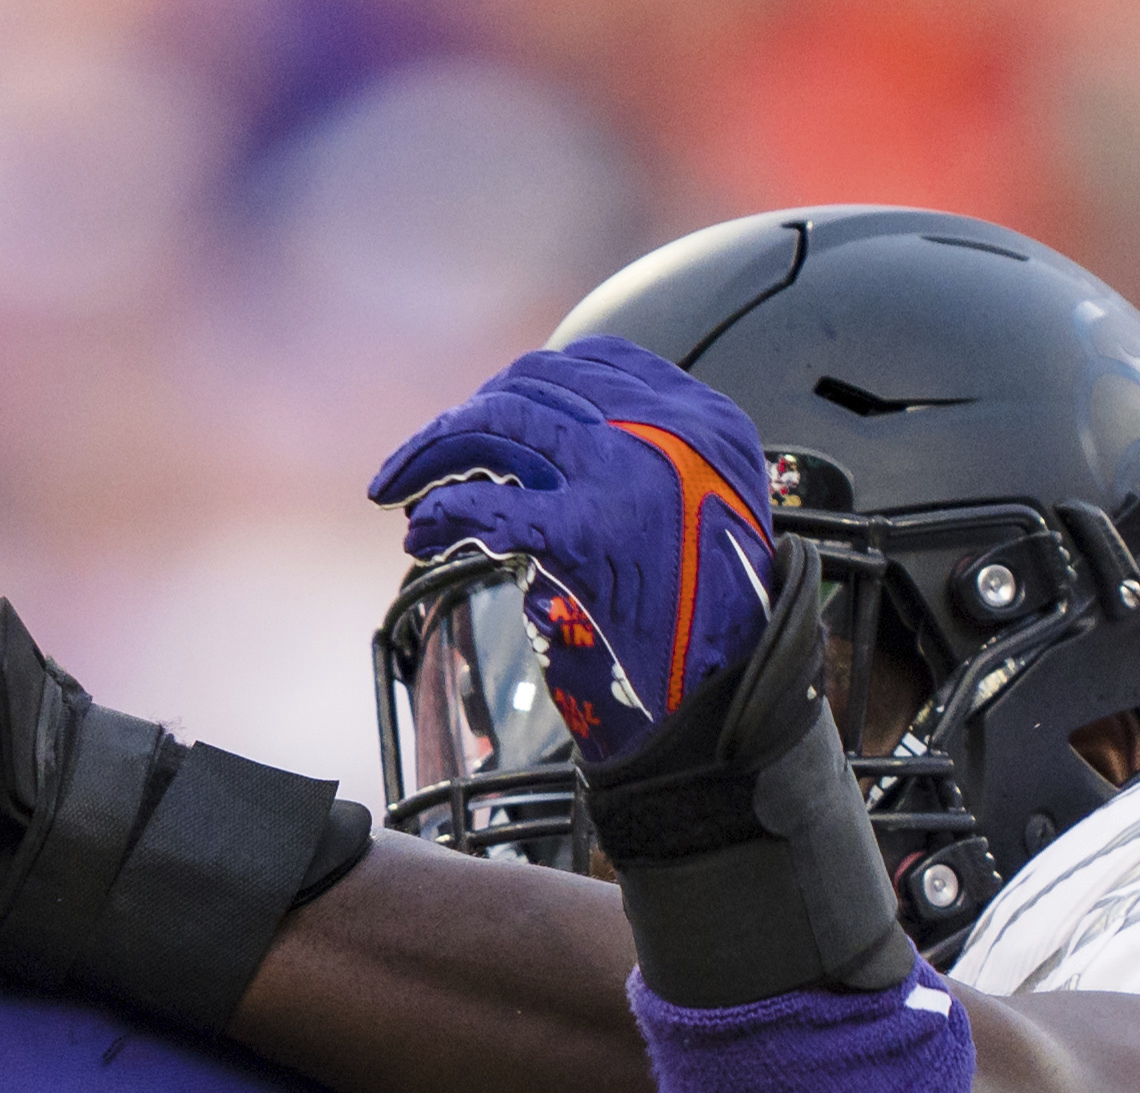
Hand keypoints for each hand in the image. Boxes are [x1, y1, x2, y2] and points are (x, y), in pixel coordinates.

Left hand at [369, 343, 777, 766]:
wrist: (741, 685)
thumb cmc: (719, 614)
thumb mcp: (713, 509)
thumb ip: (652, 464)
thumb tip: (552, 453)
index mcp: (699, 417)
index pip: (590, 361)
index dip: (520, 385)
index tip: (482, 420)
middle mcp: (664, 429)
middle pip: (530, 387)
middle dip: (457, 420)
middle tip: (412, 465)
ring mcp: (627, 474)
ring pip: (499, 426)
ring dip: (430, 455)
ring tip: (397, 497)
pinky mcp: (592, 534)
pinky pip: (494, 507)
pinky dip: (444, 514)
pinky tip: (423, 537)